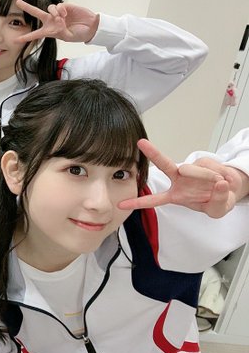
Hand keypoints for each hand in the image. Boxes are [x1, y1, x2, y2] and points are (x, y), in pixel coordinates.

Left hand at [14, 0, 99, 43]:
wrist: (91, 27)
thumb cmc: (79, 34)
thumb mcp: (68, 37)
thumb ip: (60, 31)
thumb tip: (56, 21)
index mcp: (50, 31)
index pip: (36, 34)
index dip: (26, 37)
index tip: (16, 40)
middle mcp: (52, 21)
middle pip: (36, 13)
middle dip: (27, 7)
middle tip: (17, 2)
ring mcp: (58, 13)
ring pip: (49, 8)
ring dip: (53, 13)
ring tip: (61, 18)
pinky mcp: (65, 7)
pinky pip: (58, 6)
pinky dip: (60, 10)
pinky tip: (65, 14)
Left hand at [118, 139, 242, 217]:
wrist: (230, 189)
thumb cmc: (216, 201)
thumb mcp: (216, 209)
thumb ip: (217, 202)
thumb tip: (219, 184)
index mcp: (175, 195)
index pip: (153, 200)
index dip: (137, 202)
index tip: (121, 204)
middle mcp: (179, 179)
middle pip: (164, 165)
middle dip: (152, 153)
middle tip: (141, 143)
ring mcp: (190, 170)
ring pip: (193, 169)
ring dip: (206, 177)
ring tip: (217, 185)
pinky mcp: (203, 162)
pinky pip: (209, 167)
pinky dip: (218, 174)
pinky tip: (221, 178)